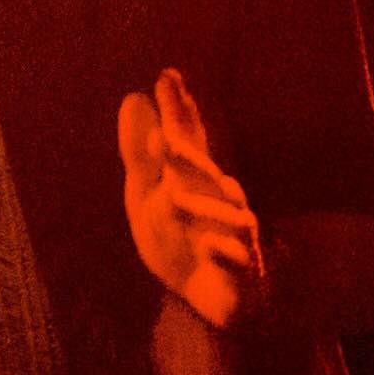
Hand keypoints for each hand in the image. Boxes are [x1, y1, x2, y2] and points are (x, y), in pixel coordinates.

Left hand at [118, 69, 266, 328]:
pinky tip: (211, 246)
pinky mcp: (241, 271)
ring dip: (203, 207)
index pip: (186, 139)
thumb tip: (133, 97)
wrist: (208, 297)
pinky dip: (225, 253)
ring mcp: (233, 235)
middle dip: (187, 158)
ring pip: (227, 215)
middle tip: (163, 141)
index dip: (177, 110)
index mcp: (192, 178)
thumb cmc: (178, 237)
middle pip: (204, 174)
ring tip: (174, 198)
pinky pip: (237, 261)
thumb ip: (138, 152)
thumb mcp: (148, 194)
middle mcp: (217, 199)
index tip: (166, 77)